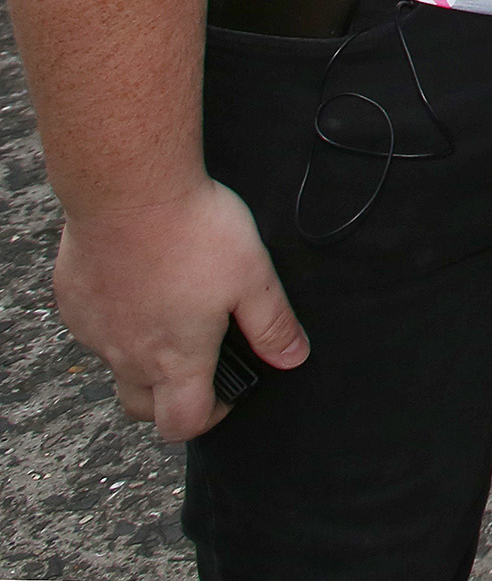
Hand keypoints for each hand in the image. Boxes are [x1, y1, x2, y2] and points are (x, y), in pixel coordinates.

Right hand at [55, 179, 305, 441]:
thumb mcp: (254, 277)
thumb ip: (273, 324)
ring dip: (143, 357)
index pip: (182, 424)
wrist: (128, 191)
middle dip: (170, 399)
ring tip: (174, 312)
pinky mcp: (74, 303)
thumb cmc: (193, 232)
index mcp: (176, 358)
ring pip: (117, 366)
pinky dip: (118, 321)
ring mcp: (95, 332)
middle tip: (199, 362)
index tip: (228, 392)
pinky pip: (95, 329)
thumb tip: (292, 357)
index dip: (211, 418)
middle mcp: (128, 355)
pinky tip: (140, 284)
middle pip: (142, 408)